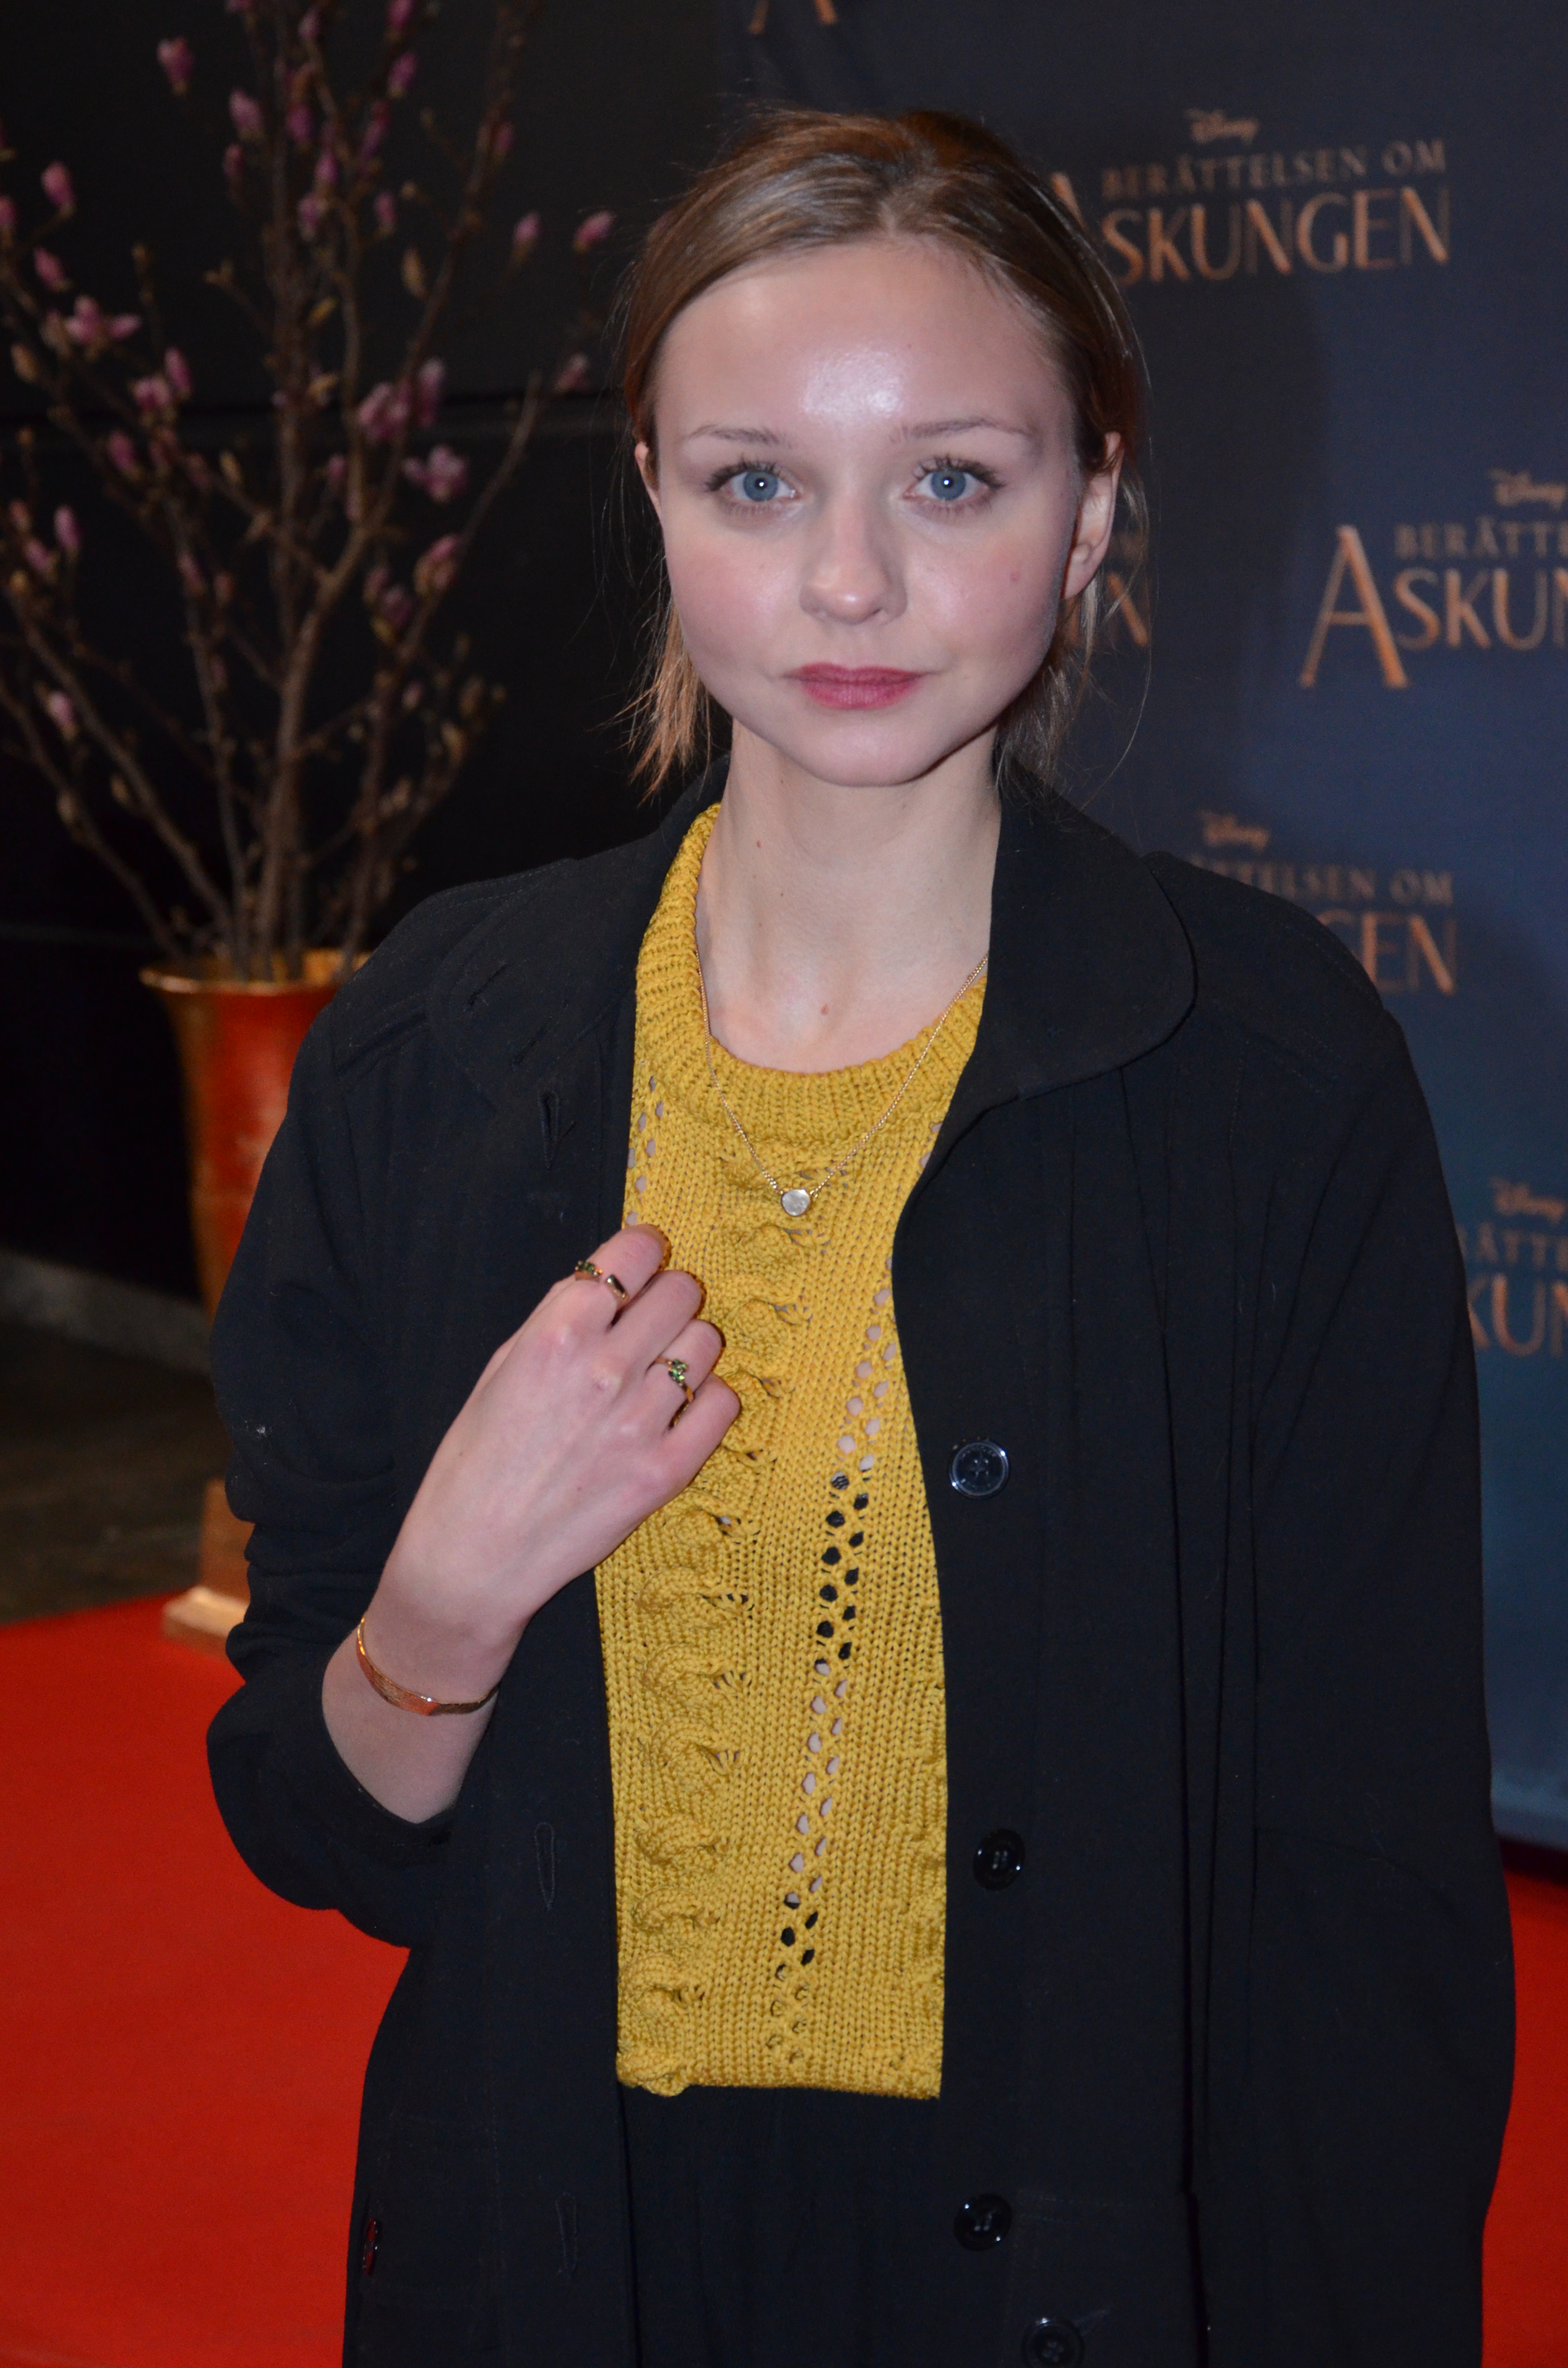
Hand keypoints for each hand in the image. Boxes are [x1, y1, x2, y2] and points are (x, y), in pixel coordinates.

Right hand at [366, 1223, 737, 1698]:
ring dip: (687, 1349)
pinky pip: (723, 1403)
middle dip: (667, 1299)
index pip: (635, 1251)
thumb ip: (560, 1318)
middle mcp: (605, 1367)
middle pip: (681, 1291)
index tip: (641, 1265)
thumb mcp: (502, 1367)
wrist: (474, 1556)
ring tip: (658, 1374)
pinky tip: (678, 1412)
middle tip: (649, 1324)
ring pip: (706, 1342)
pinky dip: (708, 1401)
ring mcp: (640, 1420)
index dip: (643, 1253)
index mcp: (557, 1331)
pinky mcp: (665, 1469)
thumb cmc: (478, 1461)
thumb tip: (610, 1282)